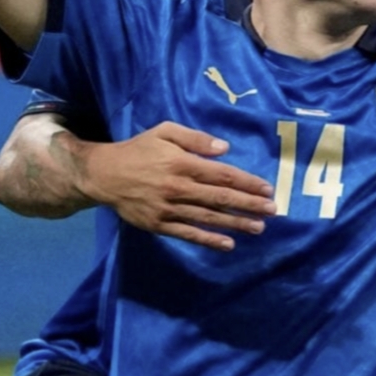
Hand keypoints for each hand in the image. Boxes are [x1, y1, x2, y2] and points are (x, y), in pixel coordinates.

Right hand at [81, 122, 278, 251]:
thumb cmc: (139, 150)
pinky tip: (228, 244)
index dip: (247, 183)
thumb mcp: (164, 131)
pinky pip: (188, 234)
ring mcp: (168, 208)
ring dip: (235, 224)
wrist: (103, 174)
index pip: (222, 175)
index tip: (267, 189)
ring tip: (258, 228)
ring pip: (208, 218)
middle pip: (220, 198)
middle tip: (272, 210)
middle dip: (249, 205)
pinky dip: (208, 240)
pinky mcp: (159, 225)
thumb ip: (195, 138)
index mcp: (182, 163)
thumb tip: (225, 149)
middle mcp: (178, 187)